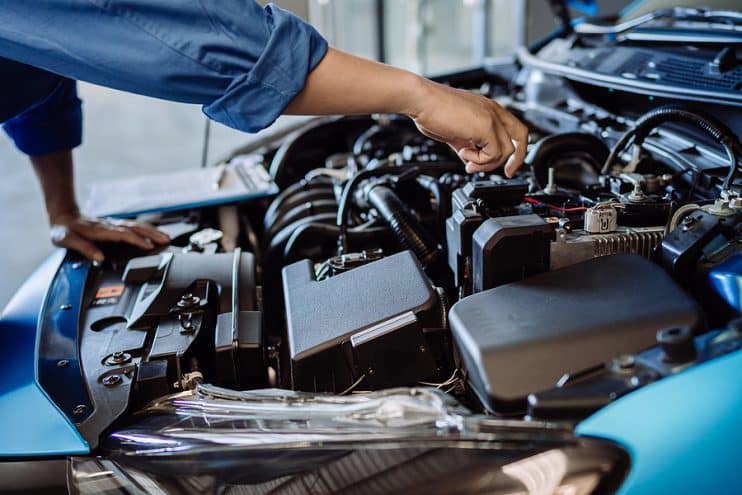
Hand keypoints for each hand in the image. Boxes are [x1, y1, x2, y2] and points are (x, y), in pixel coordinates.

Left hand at [49, 213, 169, 262]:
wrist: (63, 216)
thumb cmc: (64, 230)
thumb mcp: (67, 240)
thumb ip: (83, 248)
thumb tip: (99, 258)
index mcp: (100, 231)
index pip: (123, 235)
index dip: (137, 240)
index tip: (149, 246)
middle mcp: (109, 226)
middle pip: (135, 228)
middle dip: (152, 234)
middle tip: (166, 240)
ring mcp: (113, 224)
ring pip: (137, 226)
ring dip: (152, 231)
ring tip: (166, 237)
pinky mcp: (115, 225)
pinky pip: (134, 226)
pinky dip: (146, 229)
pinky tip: (154, 233)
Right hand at [407, 79, 528, 175]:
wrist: (421, 100)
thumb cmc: (432, 109)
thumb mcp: (456, 131)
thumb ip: (467, 144)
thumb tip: (470, 159)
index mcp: (489, 109)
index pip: (514, 129)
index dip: (515, 149)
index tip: (507, 165)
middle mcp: (494, 111)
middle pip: (522, 137)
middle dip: (516, 160)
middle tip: (507, 173)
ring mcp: (491, 118)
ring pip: (505, 151)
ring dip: (486, 163)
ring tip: (467, 160)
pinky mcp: (486, 127)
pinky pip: (493, 154)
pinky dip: (479, 161)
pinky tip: (463, 153)